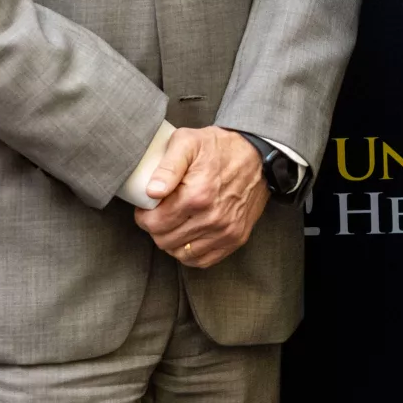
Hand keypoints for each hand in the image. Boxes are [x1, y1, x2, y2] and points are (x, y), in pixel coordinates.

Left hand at [134, 126, 268, 267]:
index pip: (154, 223)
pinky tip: (189, 234)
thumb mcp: (188, 142)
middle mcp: (212, 218)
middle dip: (156, 228)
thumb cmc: (219, 147)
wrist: (257, 156)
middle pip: (164, 240)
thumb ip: (166, 167)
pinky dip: (190, 252)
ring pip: (180, 253)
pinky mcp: (236, 238)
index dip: (144, 215)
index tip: (148, 206)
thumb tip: (151, 192)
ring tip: (175, 222)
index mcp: (197, 195)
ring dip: (172, 240)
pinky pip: (202, 260)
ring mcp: (226, 231)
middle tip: (161, 212)